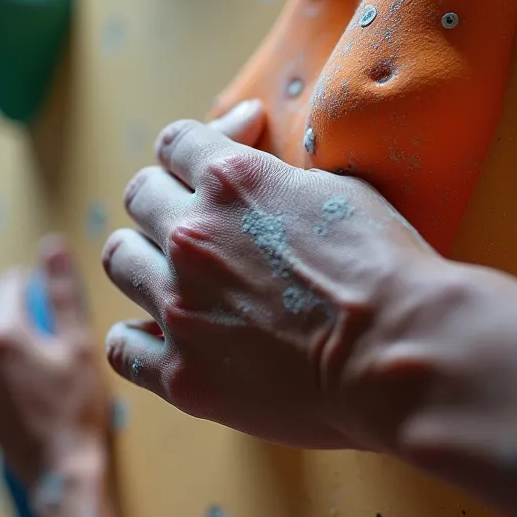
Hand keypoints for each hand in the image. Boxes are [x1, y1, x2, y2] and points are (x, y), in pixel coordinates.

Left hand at [0, 236, 110, 485]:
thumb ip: (63, 293)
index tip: (54, 303)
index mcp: (3, 331)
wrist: (59, 470)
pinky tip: (23, 379)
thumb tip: (52, 247)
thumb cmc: (77, 409)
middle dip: (15, 304)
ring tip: (36, 351)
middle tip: (46, 326)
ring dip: (3, 331)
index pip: (11, 283)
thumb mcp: (79, 346)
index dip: (35, 286)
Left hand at [101, 99, 442, 450]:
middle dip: (163, 200)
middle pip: (139, 196)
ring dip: (142, 260)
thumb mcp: (341, 191)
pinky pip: (122, 346)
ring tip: (169, 275)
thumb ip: (284, 181)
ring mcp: (178, 307)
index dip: (190, 152)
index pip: (175, 143)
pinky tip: (157, 336)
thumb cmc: (386, 272)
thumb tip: (268, 177)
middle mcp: (191, 237)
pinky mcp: (181, 373)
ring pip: (120, 260)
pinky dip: (136, 337)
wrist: (396, 353)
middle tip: (190, 222)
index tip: (208, 166)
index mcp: (231, 181)